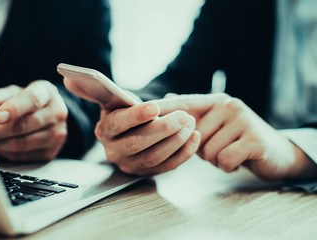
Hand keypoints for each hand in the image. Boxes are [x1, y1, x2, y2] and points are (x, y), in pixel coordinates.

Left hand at [0, 80, 67, 161]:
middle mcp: (57, 113)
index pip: (32, 100)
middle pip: (24, 125)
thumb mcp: (15, 92)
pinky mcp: (51, 151)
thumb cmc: (30, 102)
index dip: (14, 109)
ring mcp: (57, 134)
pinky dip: (6, 152)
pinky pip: (23, 156)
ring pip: (22, 144)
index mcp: (47, 93)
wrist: (51, 115)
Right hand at [95, 102, 200, 174]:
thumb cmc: (126, 111)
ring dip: (176, 140)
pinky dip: (184, 152)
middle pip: (137, 143)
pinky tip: (194, 136)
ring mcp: (130, 165)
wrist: (129, 131)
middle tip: (183, 116)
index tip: (155, 106)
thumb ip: (119, 94)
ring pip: (154, 157)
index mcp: (104, 131)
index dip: (136, 116)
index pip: (117, 124)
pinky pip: (168, 165)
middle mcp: (114, 152)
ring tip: (190, 123)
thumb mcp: (118, 101)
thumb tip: (110, 87)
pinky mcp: (147, 172)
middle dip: (163, 129)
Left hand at [156, 93, 316, 180]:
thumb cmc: (236, 140)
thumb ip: (192, 114)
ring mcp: (243, 120)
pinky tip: (238, 160)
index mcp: (215, 100)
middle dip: (199, 148)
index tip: (142, 111)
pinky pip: (224, 159)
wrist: (275, 152)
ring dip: (214, 159)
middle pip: (192, 134)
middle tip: (218, 146)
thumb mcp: (214, 124)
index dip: (163, 109)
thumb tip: (164, 99)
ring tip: (229, 152)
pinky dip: (227, 166)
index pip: (184, 103)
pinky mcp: (254, 139)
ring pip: (207, 150)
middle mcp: (228, 104)